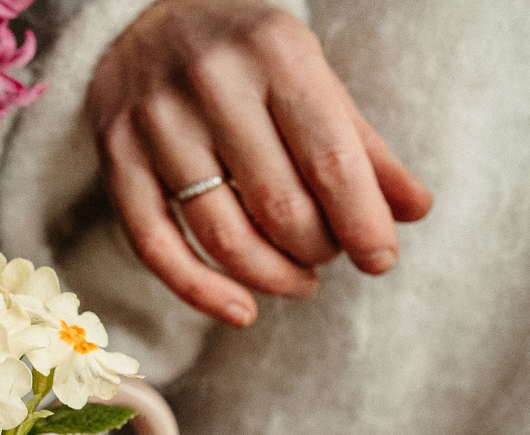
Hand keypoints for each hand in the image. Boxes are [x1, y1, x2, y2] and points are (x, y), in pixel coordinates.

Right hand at [86, 0, 432, 326]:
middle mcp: (212, 83)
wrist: (141, 16)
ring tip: (298, 280)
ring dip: (271, 276)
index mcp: (276, 53)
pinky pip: (155, 245)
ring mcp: (156, 122)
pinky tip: (240, 311)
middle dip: (316, 250)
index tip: (381, 260)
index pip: (331, 160)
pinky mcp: (117, 157)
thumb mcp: (310, 75)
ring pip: (222, 235)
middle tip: (330, 256)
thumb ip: (360, 143)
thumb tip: (412, 211)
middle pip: (278, 206)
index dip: (362, 223)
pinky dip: (201, 291)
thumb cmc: (244, 55)